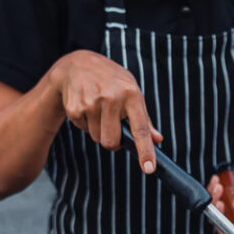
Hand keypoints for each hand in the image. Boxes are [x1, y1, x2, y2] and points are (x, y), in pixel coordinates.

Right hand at [48, 50, 161, 171]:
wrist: (78, 65)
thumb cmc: (112, 81)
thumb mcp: (131, 91)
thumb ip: (144, 118)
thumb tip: (158, 140)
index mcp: (131, 94)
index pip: (141, 129)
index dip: (145, 151)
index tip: (149, 168)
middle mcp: (111, 98)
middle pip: (111, 141)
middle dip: (112, 142)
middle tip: (112, 127)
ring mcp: (91, 103)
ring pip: (97, 137)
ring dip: (98, 129)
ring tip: (98, 109)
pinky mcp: (75, 107)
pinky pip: (84, 129)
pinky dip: (86, 123)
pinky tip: (86, 105)